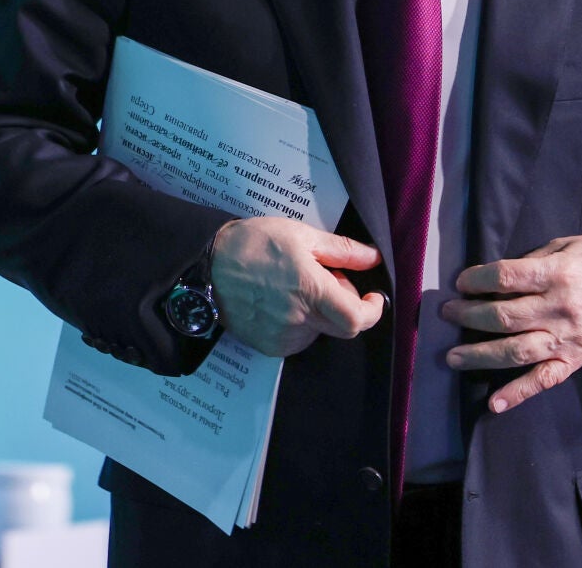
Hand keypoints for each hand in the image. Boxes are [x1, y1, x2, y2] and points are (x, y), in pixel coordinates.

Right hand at [209, 217, 385, 355]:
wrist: (208, 265)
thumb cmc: (253, 245)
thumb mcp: (301, 235)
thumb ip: (342, 250)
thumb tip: (372, 257)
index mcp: (310, 290)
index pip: (357, 319)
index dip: (373, 311)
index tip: (373, 297)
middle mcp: (298, 320)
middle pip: (343, 327)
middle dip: (345, 305)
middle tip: (326, 279)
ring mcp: (282, 337)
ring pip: (320, 330)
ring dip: (320, 312)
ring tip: (296, 287)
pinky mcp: (269, 346)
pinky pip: (299, 338)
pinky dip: (301, 322)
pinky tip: (281, 300)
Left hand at [443, 233, 581, 414]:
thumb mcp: (573, 244)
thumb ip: (537, 261)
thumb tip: (502, 276)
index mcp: (559, 273)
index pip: (505, 278)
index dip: (476, 280)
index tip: (461, 282)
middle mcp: (561, 308)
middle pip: (503, 316)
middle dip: (468, 315)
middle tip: (447, 313)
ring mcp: (570, 338)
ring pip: (516, 351)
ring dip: (479, 354)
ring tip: (452, 356)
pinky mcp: (579, 359)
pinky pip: (545, 380)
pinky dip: (519, 393)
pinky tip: (494, 403)